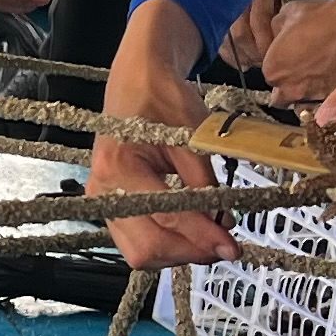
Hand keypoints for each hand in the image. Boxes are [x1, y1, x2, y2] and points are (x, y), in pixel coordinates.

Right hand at [86, 0, 232, 275]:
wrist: (137, 82)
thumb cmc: (163, 99)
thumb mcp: (193, 136)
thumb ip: (205, 184)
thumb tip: (223, 223)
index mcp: (119, 166)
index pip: (166, 217)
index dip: (202, 236)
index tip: (232, 247)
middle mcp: (103, 190)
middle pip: (147, 247)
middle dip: (190, 252)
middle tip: (225, 247)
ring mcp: (102, 201)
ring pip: (140, 252)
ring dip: (178, 253)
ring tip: (210, 240)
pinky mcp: (110, 207)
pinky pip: (136, 240)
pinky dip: (167, 243)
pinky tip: (190, 233)